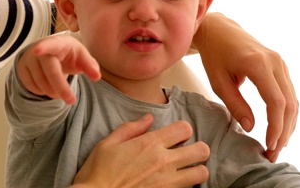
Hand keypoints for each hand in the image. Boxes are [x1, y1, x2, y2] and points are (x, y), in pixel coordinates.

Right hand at [17, 34, 100, 103]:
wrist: (49, 52)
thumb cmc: (69, 54)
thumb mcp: (81, 56)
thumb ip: (90, 65)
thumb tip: (97, 76)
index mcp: (57, 43)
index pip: (49, 45)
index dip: (43, 47)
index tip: (37, 50)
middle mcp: (39, 49)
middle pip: (50, 70)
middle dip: (61, 87)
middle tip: (71, 101)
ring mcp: (28, 58)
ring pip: (40, 81)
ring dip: (52, 91)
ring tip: (60, 92)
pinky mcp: (21, 68)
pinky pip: (31, 86)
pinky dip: (41, 91)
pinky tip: (48, 86)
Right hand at [73, 114, 208, 187]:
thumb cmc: (98, 173)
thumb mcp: (108, 143)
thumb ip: (130, 129)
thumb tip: (148, 118)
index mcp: (149, 144)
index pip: (184, 128)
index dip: (182, 130)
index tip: (175, 135)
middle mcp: (163, 162)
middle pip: (201, 150)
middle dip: (197, 149)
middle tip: (187, 152)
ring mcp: (168, 183)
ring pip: (202, 173)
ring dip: (196, 169)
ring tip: (185, 169)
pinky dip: (186, 185)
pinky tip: (175, 183)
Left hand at [193, 13, 298, 162]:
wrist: (219, 30)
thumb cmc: (215, 54)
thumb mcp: (218, 82)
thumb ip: (235, 104)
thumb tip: (251, 127)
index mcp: (258, 64)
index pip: (276, 101)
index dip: (276, 126)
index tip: (270, 145)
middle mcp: (275, 62)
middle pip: (289, 103)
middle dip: (284, 131)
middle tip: (274, 153)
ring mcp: (280, 63)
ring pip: (293, 99)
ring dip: (288, 125)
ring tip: (277, 145)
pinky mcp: (280, 66)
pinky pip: (289, 93)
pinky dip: (287, 113)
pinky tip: (280, 129)